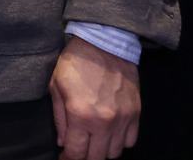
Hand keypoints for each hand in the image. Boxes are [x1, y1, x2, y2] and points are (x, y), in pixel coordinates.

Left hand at [51, 36, 140, 159]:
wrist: (104, 43)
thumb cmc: (74, 63)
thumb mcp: (56, 87)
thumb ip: (60, 119)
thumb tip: (63, 143)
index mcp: (81, 115)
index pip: (77, 153)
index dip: (69, 159)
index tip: (65, 158)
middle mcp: (105, 122)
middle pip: (98, 158)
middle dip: (86, 157)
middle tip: (78, 150)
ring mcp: (124, 119)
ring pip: (116, 152)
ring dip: (103, 151)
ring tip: (93, 141)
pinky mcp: (136, 113)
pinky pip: (131, 141)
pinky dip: (120, 142)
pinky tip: (110, 134)